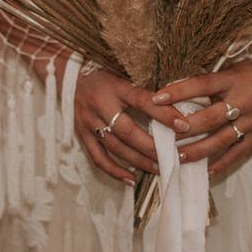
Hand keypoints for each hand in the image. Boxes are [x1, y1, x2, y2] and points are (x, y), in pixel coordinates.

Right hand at [75, 69, 189, 184]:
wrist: (68, 73)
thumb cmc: (102, 72)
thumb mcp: (122, 73)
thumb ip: (142, 90)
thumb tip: (173, 103)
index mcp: (114, 86)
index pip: (142, 100)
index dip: (163, 113)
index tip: (183, 125)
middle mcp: (100, 105)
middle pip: (127, 130)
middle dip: (152, 146)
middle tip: (174, 156)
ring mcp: (88, 121)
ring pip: (115, 147)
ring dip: (139, 160)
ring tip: (160, 168)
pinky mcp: (81, 133)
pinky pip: (97, 157)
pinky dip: (114, 170)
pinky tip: (131, 179)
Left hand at [152, 59, 251, 175]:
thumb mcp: (235, 68)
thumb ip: (213, 81)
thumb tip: (183, 92)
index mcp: (233, 80)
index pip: (201, 85)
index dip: (178, 92)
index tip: (156, 98)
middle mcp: (242, 101)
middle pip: (209, 118)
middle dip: (184, 128)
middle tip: (163, 136)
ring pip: (222, 140)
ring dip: (199, 150)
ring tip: (179, 157)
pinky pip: (239, 151)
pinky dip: (223, 162)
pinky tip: (208, 170)